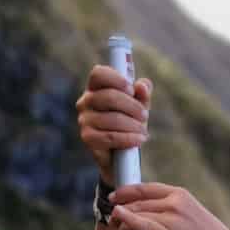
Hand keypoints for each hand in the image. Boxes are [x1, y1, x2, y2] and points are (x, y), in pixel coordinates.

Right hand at [76, 66, 152, 184]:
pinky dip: (128, 138)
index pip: (99, 74)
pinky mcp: (87, 137)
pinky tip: (139, 140)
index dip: (116, 79)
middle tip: (145, 116)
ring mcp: (84, 120)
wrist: (122, 156)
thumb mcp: (139, 107)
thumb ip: (142, 94)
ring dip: (133, 125)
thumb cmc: (129, 124)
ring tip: (143, 131)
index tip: (132, 89)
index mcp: (96, 88)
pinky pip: (110, 136)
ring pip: (112, 118)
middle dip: (132, 106)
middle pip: (109, 96)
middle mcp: (86, 101)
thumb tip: (143, 85)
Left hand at [106, 183, 229, 229]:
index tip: (115, 198)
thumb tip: (147, 212)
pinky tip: (119, 221)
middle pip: (139, 202)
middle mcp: (175, 201)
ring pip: (138, 214)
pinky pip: (142, 225)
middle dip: (121, 211)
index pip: (146, 188)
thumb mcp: (191, 212)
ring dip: (122, 224)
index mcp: (180, 194)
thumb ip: (170, 208)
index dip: (126, 191)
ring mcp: (172, 217)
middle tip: (113, 222)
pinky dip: (128, 222)